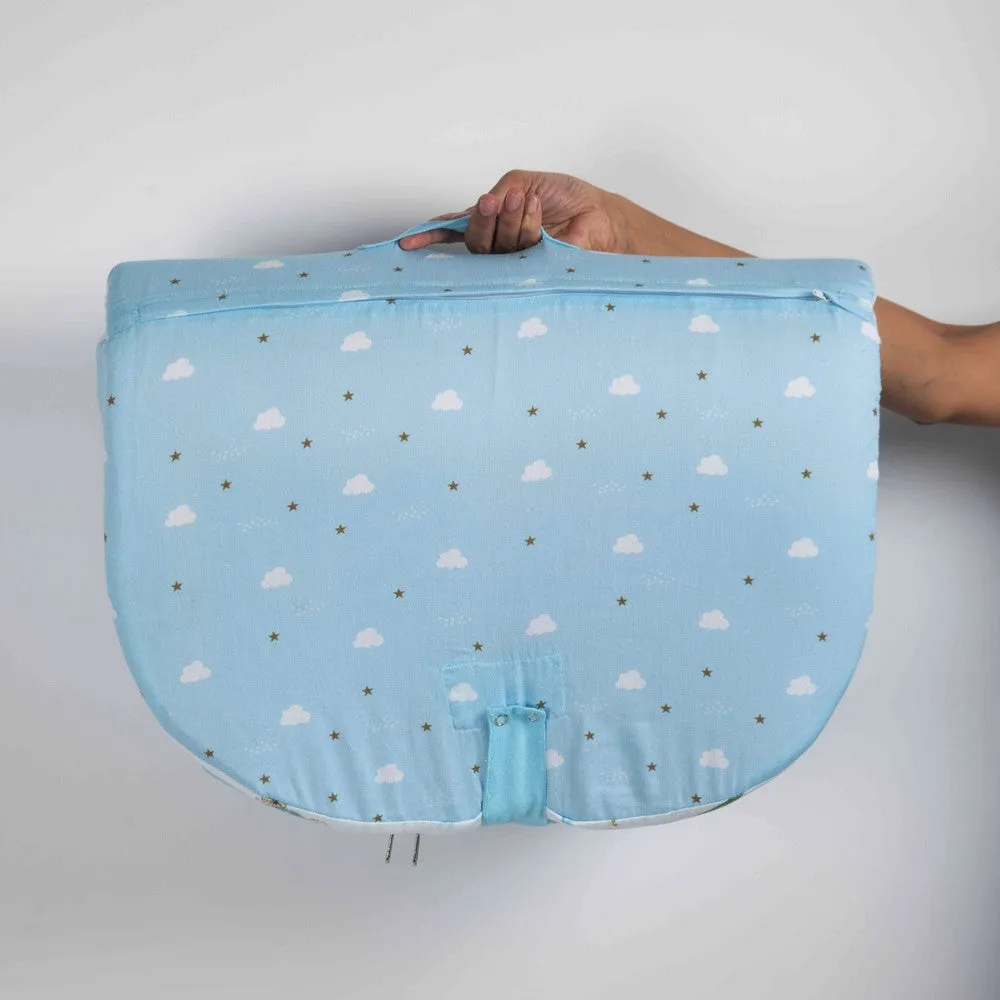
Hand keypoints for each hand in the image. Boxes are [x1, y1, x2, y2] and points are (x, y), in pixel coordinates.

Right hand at [397, 170, 625, 253]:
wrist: (597, 211)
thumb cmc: (564, 197)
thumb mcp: (523, 181)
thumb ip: (498, 190)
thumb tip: (482, 203)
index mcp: (493, 221)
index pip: (456, 230)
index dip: (431, 236)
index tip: (407, 244)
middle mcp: (500, 244)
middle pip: (476, 240)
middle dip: (483, 218)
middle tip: (498, 199)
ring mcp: (517, 259)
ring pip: (497, 246)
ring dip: (510, 218)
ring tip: (526, 199)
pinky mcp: (536, 268)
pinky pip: (519, 251)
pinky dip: (526, 225)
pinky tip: (536, 210)